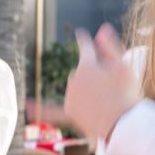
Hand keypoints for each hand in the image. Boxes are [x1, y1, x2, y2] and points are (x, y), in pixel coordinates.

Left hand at [44, 25, 140, 142]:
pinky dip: (40, 107)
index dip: (84, 41)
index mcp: (87, 64)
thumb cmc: (127, 94)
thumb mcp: (124, 67)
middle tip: (113, 87)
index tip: (80, 33)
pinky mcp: (68, 112)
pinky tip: (28, 105)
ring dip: (86, 91)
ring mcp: (69, 95)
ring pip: (77, 88)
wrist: (121, 126)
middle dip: (94, 75)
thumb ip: (111, 47)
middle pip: (83, 71)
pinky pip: (52, 110)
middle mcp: (73, 78)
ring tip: (106, 101)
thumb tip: (102, 28)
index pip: (85, 48)